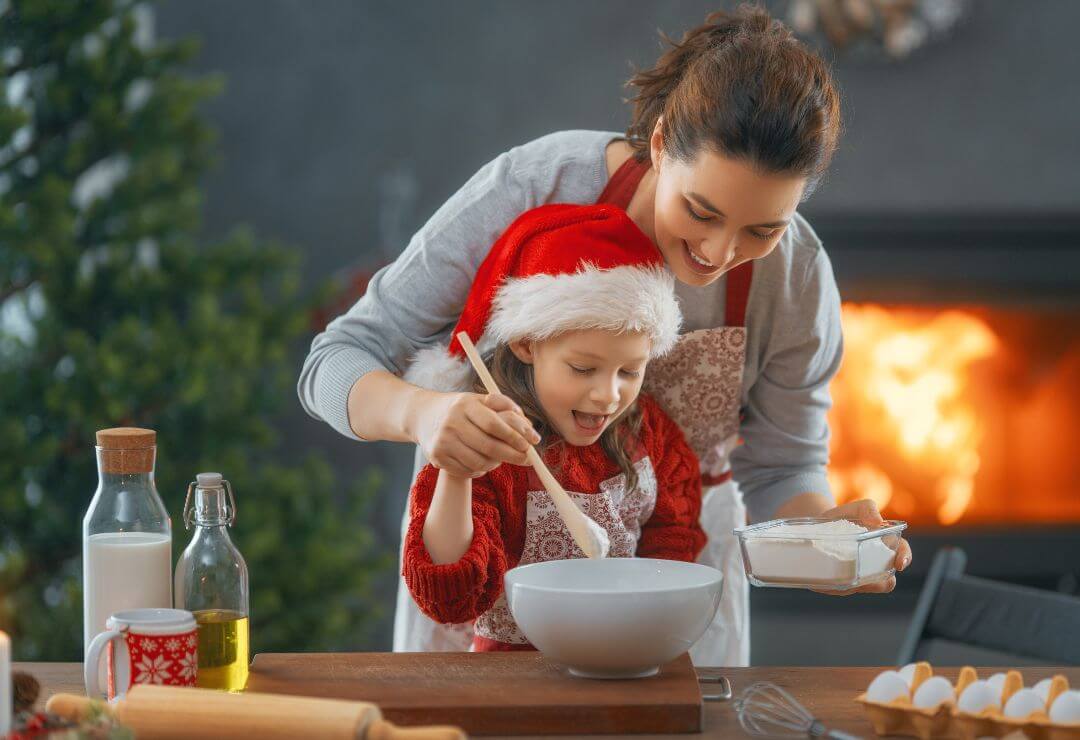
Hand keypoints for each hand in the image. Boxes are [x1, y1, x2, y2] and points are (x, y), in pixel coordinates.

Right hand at [411, 391, 539, 477]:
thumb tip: (529, 429)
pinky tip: (484, 462)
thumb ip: (506, 407)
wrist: (423, 416)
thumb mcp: (480, 399)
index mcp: (465, 405)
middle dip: (513, 455)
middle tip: (527, 459)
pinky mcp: (437, 457)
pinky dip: (481, 470)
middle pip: (489, 446)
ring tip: (502, 458)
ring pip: (480, 462)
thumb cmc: (461, 408)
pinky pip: (467, 470)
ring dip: (497, 464)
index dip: (515, 436)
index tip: (530, 443)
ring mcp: (442, 441)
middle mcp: (451, 423)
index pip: (494, 424)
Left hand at [813, 498, 911, 595]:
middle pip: (885, 582)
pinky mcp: (839, 582)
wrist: (820, 524)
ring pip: (859, 588)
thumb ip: (868, 508)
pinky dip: (832, 586)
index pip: (902, 555)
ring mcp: (857, 576)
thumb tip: (877, 521)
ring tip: (842, 576)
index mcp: (884, 548)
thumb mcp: (855, 508)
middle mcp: (874, 566)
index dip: (905, 558)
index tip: (900, 563)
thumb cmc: (844, 516)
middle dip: (879, 582)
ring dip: (853, 585)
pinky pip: (838, 589)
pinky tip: (825, 580)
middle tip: (866, 576)